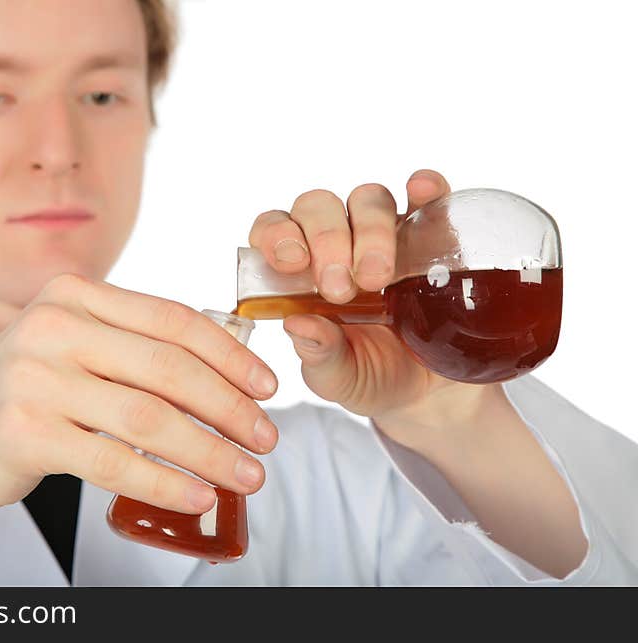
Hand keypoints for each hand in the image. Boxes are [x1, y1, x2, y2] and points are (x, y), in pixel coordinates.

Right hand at [0, 275, 278, 523]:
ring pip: (150, 417)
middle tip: (266, 437)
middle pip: (169, 367)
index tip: (266, 386)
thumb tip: (219, 374)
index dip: (230, 354)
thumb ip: (127, 347)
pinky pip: (115, 462)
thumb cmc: (17, 399)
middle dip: (230, 407)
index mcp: (72, 295)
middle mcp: (53, 326)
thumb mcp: (67, 350)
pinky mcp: (24, 432)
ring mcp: (35, 378)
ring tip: (245, 474)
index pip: (172, 319)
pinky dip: (165, 483)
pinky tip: (197, 497)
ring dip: (209, 451)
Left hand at [247, 169, 472, 421]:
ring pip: (368, 200)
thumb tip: (297, 325)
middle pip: (320, 208)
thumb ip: (319, 355)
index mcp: (301, 270)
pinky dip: (425, 187)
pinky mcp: (433, 234)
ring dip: (370, 230)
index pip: (276, 230)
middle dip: (327, 240)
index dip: (277, 235)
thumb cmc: (370, 374)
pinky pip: (429, 196)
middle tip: (340, 290)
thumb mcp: (339, 377)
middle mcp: (339, 241)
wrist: (428, 389)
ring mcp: (386, 234)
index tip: (292, 262)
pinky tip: (422, 192)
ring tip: (379, 278)